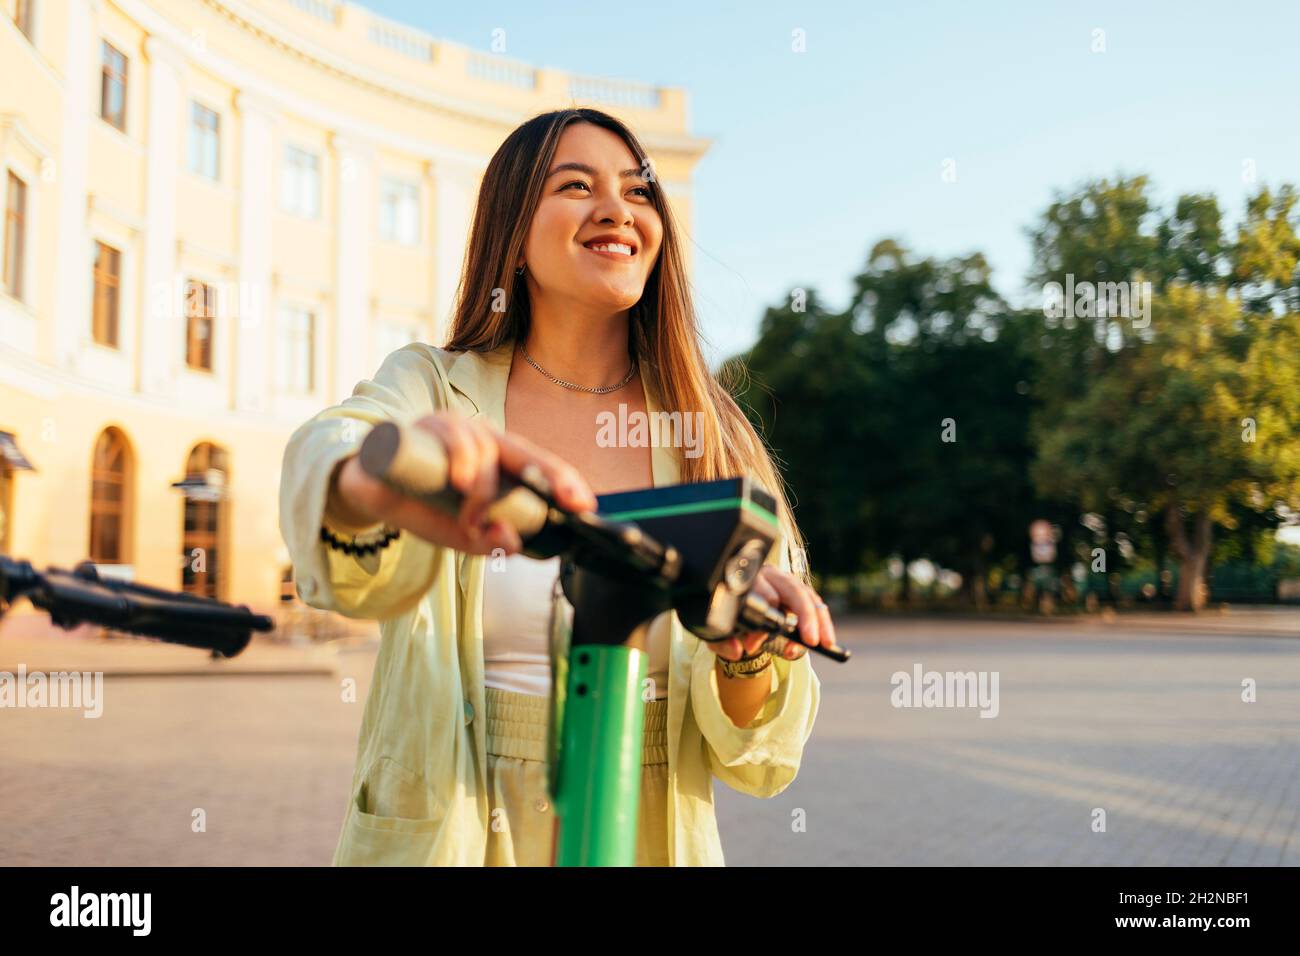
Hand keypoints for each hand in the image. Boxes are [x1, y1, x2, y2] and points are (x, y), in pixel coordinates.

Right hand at [330, 411, 597, 555]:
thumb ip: (482, 541)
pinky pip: (451, 438)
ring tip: (471, 518)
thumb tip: (511, 543)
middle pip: (520, 450)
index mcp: (493, 458)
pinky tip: (460, 481)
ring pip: (485, 448)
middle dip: (547, 476)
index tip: (585, 504)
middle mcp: (477, 437)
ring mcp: (450, 427)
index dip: (562, 482)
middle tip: (565, 502)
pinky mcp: (423, 424)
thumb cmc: (418, 503)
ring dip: (485, 488)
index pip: (535, 467)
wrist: (362, 487)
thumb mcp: (453, 531)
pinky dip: (460, 461)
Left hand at [710, 565, 835, 662]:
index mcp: (747, 579)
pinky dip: (822, 621)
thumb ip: (722, 642)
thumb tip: (736, 651)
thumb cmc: (725, 617)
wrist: (730, 606)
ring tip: (825, 643)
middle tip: (810, 641)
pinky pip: (814, 602)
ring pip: (808, 595)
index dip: (760, 624)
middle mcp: (769, 575)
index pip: (763, 596)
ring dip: (819, 620)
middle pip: (793, 589)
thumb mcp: (716, 630)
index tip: (752, 645)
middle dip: (804, 616)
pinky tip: (826, 639)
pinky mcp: (797, 590)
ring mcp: (785, 580)